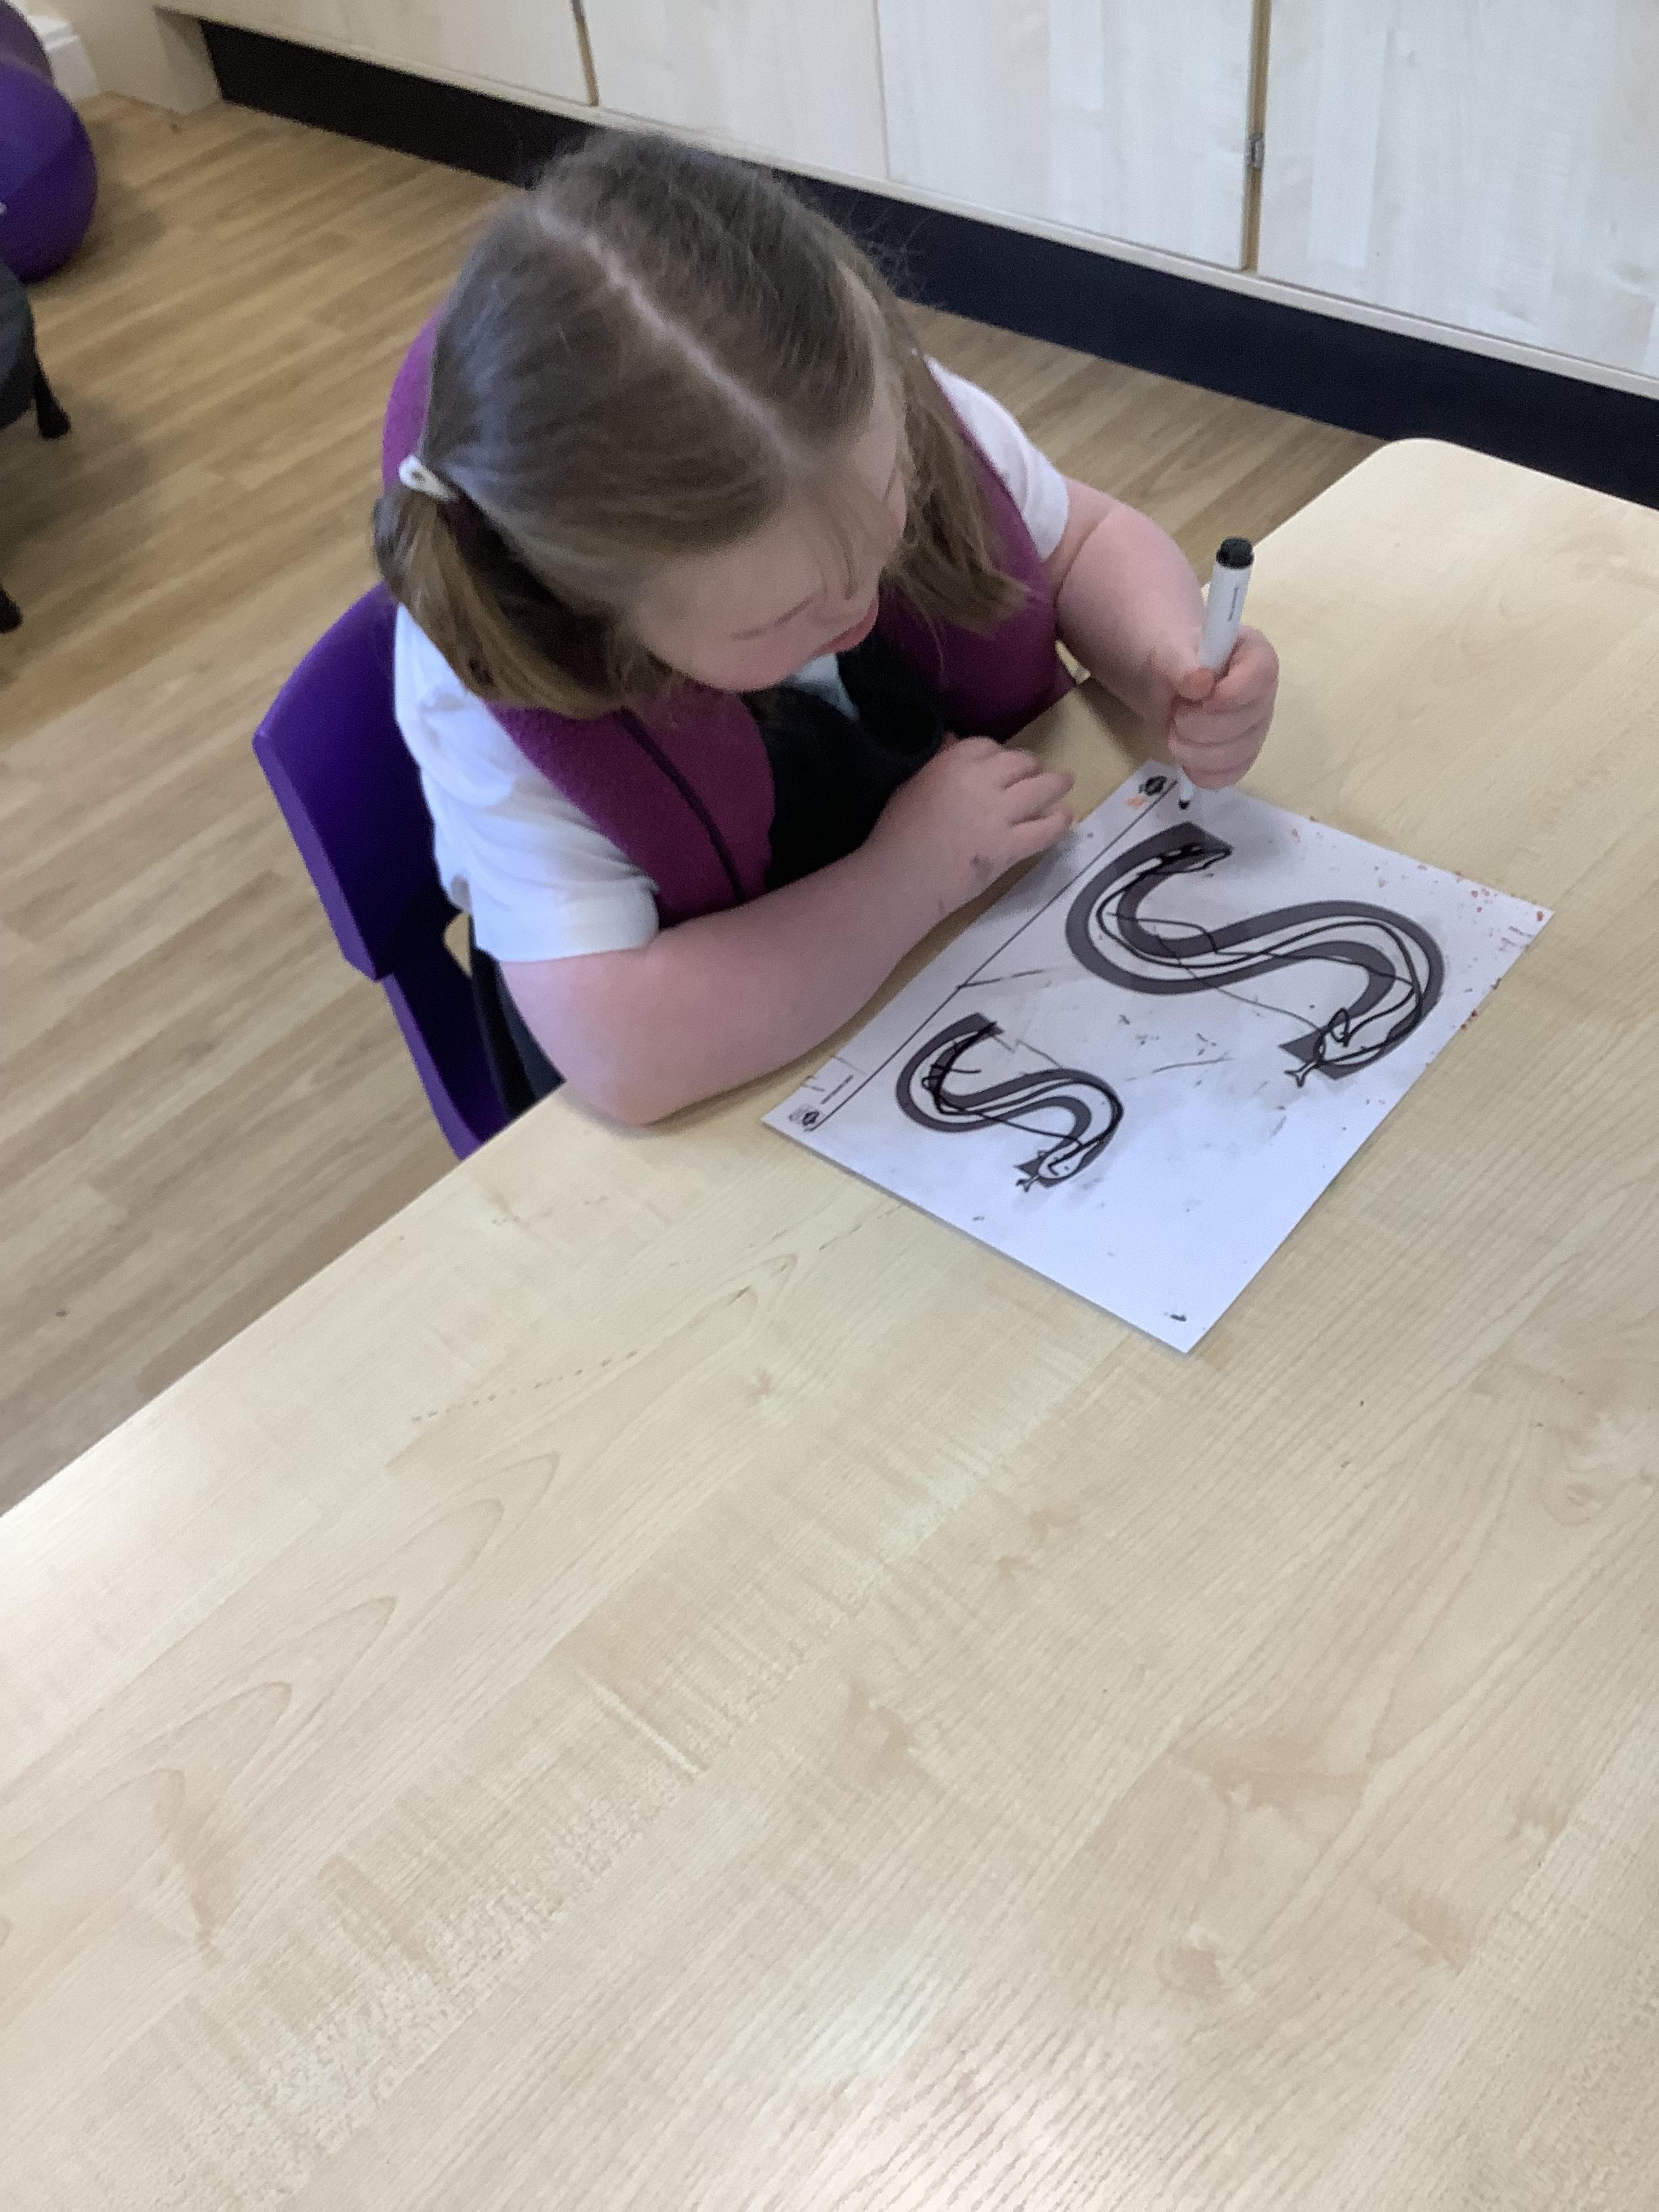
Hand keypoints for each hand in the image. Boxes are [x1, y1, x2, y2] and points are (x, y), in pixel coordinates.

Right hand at [868, 736, 1074, 916]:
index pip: (989, 746)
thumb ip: (938, 762)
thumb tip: (953, 741)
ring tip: (1064, 782)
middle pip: (1021, 763)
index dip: (1000, 754)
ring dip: (1056, 784)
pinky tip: (1065, 818)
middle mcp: (984, 782)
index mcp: (955, 763)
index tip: (1002, 762)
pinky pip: (1044, 831)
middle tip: (1037, 771)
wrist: (902, 877)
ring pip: (1040, 790)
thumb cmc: (896, 832)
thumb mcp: (911, 784)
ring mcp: (1000, 815)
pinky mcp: (1010, 847)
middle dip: (1032, 765)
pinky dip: (1058, 823)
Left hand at [1153, 625, 1278, 788]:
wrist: (1166, 683)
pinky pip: (1229, 776)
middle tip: (1176, 712)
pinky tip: (1186, 754)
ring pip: (1237, 755)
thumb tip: (1200, 683)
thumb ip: (1181, 664)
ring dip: (1194, 750)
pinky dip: (1200, 771)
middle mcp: (1263, 694)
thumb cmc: (1175, 661)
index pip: (1262, 676)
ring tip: (1176, 730)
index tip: (1201, 697)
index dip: (1231, 693)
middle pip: (1245, 723)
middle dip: (1199, 724)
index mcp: (1254, 656)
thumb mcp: (1169, 653)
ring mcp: (1255, 729)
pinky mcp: (1241, 756)